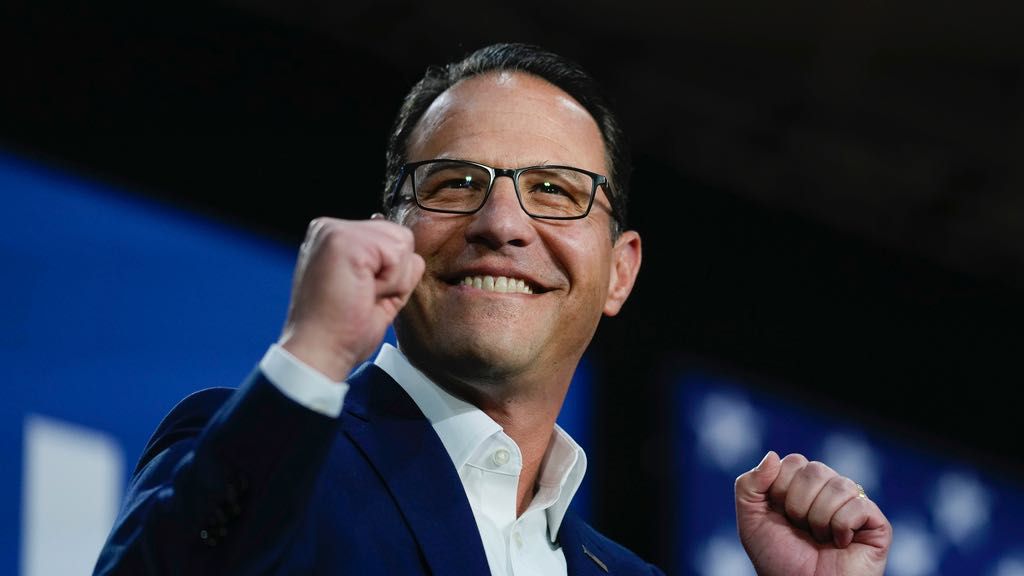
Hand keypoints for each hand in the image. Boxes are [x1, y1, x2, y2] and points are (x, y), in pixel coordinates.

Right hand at [279, 216, 423, 380]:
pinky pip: (397, 254)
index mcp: (335, 238)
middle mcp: (330, 228)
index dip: (392, 275)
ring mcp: (335, 230)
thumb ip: (391, 263)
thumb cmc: (342, 331)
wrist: (319, 353)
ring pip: (403, 243)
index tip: (361, 296)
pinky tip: (362, 293)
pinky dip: (390, 282)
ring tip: (361, 295)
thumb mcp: (376, 289)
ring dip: (393, 280)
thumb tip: (405, 241)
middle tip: (362, 297)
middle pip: (401, 237)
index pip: (391, 239)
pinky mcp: (343, 239)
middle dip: (395, 275)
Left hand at [734, 451, 891, 575]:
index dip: (781, 489)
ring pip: (838, 485)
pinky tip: (840, 543)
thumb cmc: (778, 560)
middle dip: (798, 504)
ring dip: (819, 518)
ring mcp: (854, 505)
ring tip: (820, 538)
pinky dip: (842, 527)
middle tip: (801, 529)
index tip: (781, 516)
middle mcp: (829, 491)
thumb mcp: (751, 520)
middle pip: (815, 469)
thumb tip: (772, 455)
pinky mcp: (876, 523)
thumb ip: (749, 484)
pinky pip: (859, 505)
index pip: (794, 462)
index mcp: (801, 486)